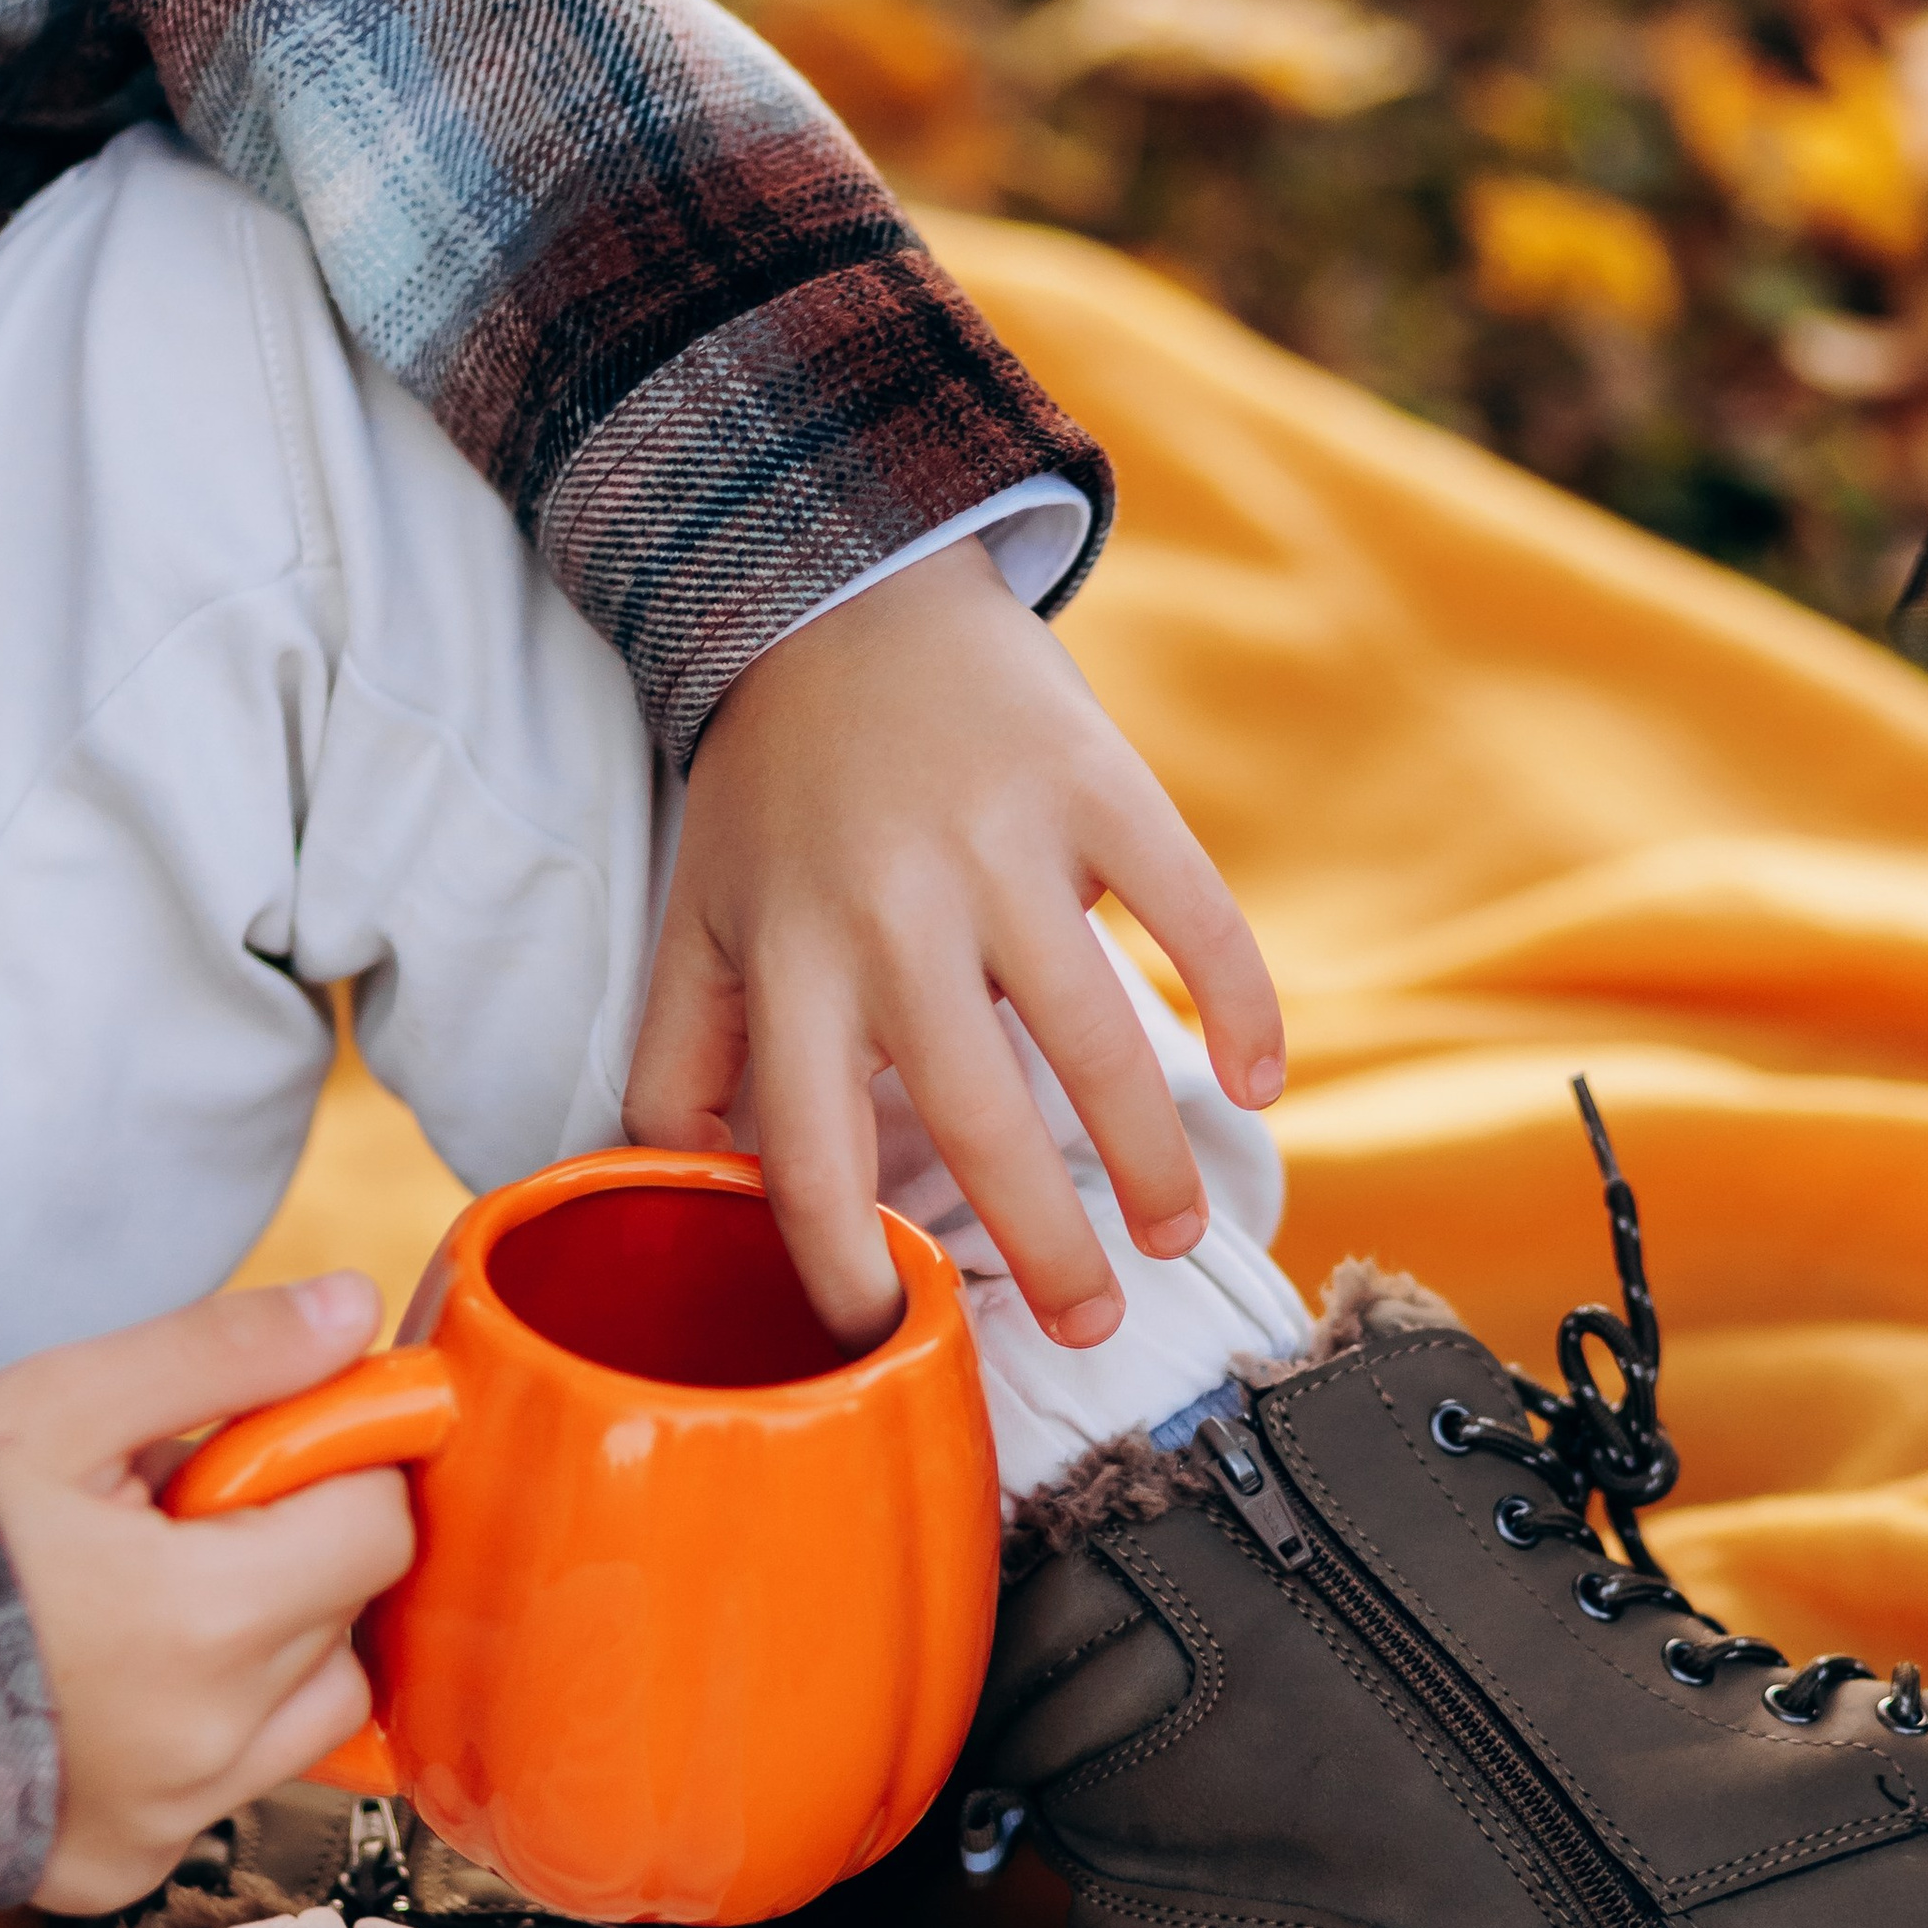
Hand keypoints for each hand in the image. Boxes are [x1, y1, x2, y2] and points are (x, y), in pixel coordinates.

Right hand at [0, 1274, 412, 1916]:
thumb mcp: (58, 1406)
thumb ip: (221, 1355)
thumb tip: (351, 1313)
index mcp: (199, 1620)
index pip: (376, 1528)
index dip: (339, 1464)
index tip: (273, 1440)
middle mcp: (203, 1742)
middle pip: (349, 1618)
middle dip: (294, 1547)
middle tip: (174, 1513)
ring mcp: (168, 1819)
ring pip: (308, 1712)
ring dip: (269, 1644)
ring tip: (149, 1597)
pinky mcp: (127, 1869)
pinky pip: (226, 1786)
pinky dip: (201, 1727)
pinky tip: (106, 1680)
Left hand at [624, 540, 1284, 1354]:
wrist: (841, 587)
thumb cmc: (770, 794)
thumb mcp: (695, 923)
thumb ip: (677, 1065)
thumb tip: (671, 1203)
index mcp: (789, 961)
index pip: (813, 1158)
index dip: (851, 1272)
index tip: (897, 1340)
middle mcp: (894, 912)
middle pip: (981, 1122)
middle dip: (1043, 1253)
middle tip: (1087, 1331)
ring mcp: (1003, 845)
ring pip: (1098, 1039)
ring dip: (1148, 1160)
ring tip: (1172, 1235)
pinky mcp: (1094, 783)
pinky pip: (1187, 911)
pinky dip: (1239, 1004)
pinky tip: (1255, 1084)